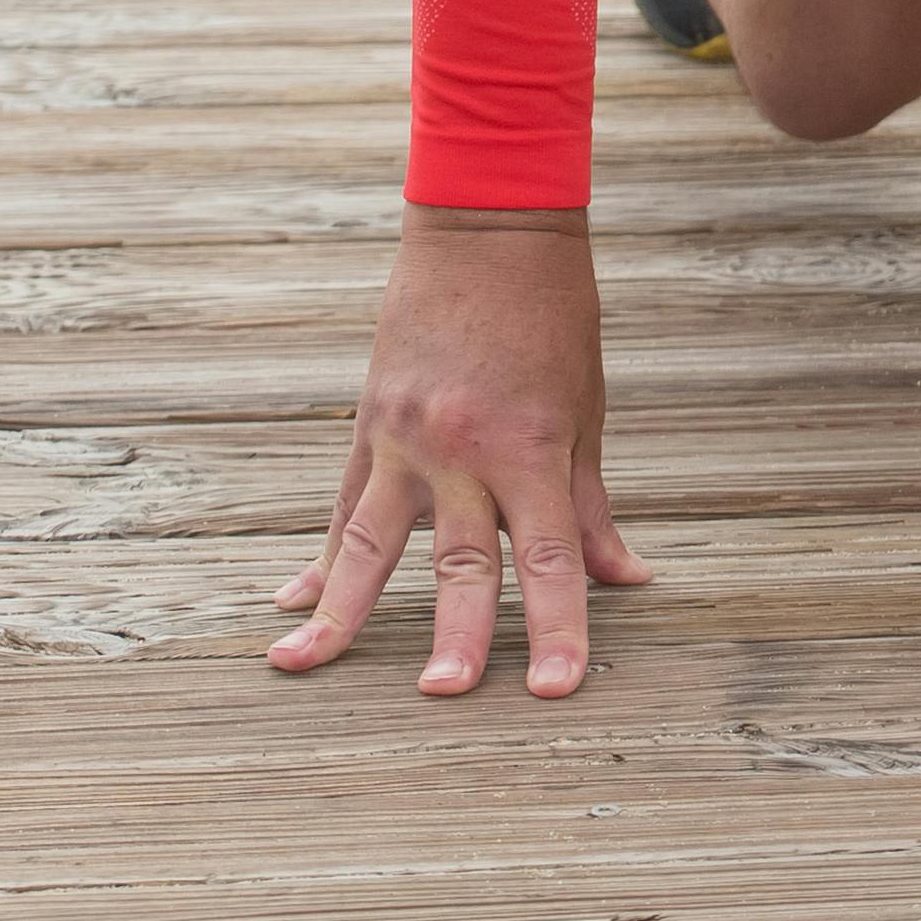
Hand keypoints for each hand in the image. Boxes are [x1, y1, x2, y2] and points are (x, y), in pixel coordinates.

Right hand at [270, 207, 647, 696]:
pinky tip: (292, 602)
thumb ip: (591, 504)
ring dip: (337, 609)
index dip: (559, 628)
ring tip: (297, 663)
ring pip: (367, 542)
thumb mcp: (585, 408)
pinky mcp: (371, 424)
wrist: (488, 225)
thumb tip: (627, 579)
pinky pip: (342, 505)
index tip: (557, 688)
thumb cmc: (552, 315)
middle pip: (460, 561)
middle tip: (443, 696)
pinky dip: (319, 557)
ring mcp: (406, 438)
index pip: (551, 560)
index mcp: (530, 448)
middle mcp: (463, 451)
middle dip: (454, 635)